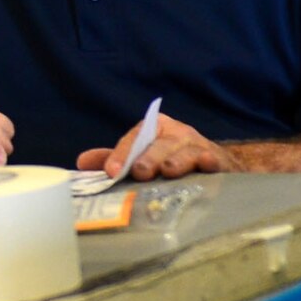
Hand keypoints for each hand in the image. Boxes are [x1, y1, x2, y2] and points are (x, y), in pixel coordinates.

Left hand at [77, 112, 237, 180]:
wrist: (214, 164)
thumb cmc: (171, 159)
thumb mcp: (142, 155)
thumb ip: (116, 159)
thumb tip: (81, 162)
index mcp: (157, 128)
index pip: (136, 137)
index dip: (122, 153)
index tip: (111, 171)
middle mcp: (178, 134)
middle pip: (162, 144)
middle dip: (150, 157)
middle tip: (140, 172)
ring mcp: (200, 146)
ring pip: (187, 151)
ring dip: (178, 160)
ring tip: (168, 170)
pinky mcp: (218, 162)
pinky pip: (214, 160)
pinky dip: (210, 161)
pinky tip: (206, 163)